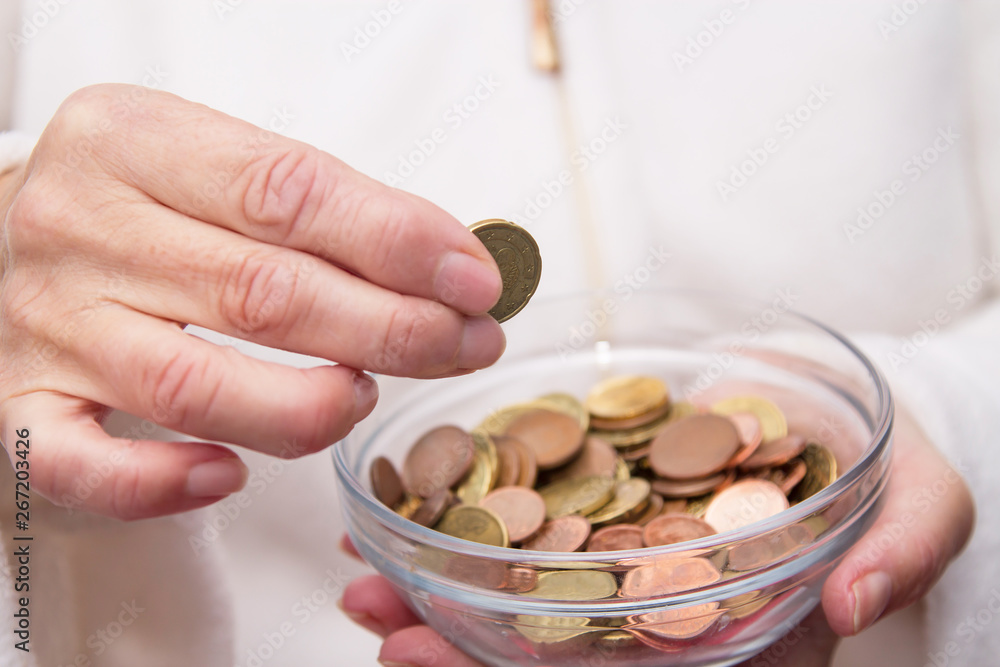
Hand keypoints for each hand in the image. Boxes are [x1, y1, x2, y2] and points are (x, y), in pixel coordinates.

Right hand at [0, 84, 503, 519]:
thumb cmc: (138, 202)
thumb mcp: (217, 163)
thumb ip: (324, 209)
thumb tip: (450, 267)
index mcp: (134, 142)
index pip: (288, 192)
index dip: (396, 242)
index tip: (474, 280)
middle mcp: (81, 229)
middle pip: (262, 294)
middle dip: (390, 330)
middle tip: (465, 345)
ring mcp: (48, 325)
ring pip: (193, 388)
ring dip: (305, 407)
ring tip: (363, 398)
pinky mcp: (21, 406)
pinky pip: (84, 465)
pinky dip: (163, 482)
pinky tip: (229, 474)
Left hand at [339, 410, 973, 665]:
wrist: (843, 409)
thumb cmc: (881, 465)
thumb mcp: (919, 502)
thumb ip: (903, 548)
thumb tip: (856, 601)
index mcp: (735, 630)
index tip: (452, 666)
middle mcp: (668, 605)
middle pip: (560, 648)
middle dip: (464, 651)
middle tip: (384, 632)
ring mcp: (626, 552)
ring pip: (526, 593)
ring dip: (440, 594)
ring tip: (365, 586)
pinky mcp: (598, 492)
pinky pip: (524, 519)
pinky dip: (458, 521)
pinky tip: (397, 515)